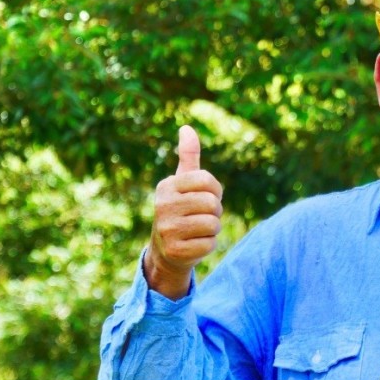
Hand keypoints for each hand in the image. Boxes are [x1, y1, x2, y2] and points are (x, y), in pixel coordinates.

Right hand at [144, 125, 223, 298]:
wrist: (166, 250)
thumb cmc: (181, 209)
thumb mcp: (182, 182)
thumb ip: (188, 156)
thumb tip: (187, 128)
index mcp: (167, 186)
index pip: (208, 181)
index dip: (215, 190)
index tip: (206, 196)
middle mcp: (163, 205)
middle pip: (212, 203)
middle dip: (215, 211)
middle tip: (201, 216)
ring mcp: (167, 229)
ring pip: (213, 224)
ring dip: (213, 228)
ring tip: (197, 229)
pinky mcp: (176, 250)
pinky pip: (210, 244)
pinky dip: (209, 245)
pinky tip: (194, 243)